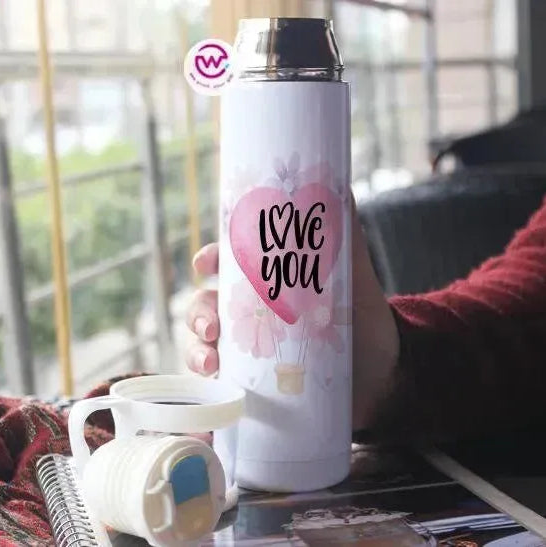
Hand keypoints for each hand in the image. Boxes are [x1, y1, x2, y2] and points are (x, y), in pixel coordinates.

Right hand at [185, 202, 399, 431]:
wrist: (383, 373)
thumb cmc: (362, 318)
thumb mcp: (352, 274)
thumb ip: (344, 232)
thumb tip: (338, 184)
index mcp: (266, 283)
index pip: (226, 265)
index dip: (209, 259)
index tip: (205, 263)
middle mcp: (251, 314)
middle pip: (206, 306)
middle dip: (197, 312)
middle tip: (211, 324)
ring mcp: (250, 351)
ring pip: (204, 345)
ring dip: (196, 352)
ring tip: (211, 363)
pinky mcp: (254, 385)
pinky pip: (220, 387)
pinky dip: (208, 392)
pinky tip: (213, 396)